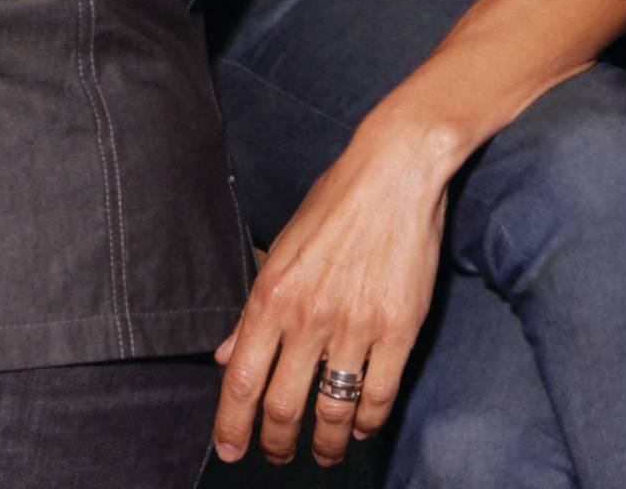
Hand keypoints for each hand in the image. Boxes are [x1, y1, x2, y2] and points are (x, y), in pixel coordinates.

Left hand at [213, 118, 447, 468]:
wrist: (394, 170)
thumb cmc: (336, 201)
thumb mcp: (282, 246)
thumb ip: (253, 307)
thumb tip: (227, 354)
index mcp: (272, 293)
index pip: (240, 380)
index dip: (231, 426)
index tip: (228, 450)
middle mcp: (309, 315)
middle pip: (282, 407)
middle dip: (276, 443)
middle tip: (277, 455)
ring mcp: (355, 325)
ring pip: (332, 411)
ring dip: (323, 444)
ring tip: (320, 452)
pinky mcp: (398, 329)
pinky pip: (378, 397)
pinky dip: (365, 423)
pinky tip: (359, 426)